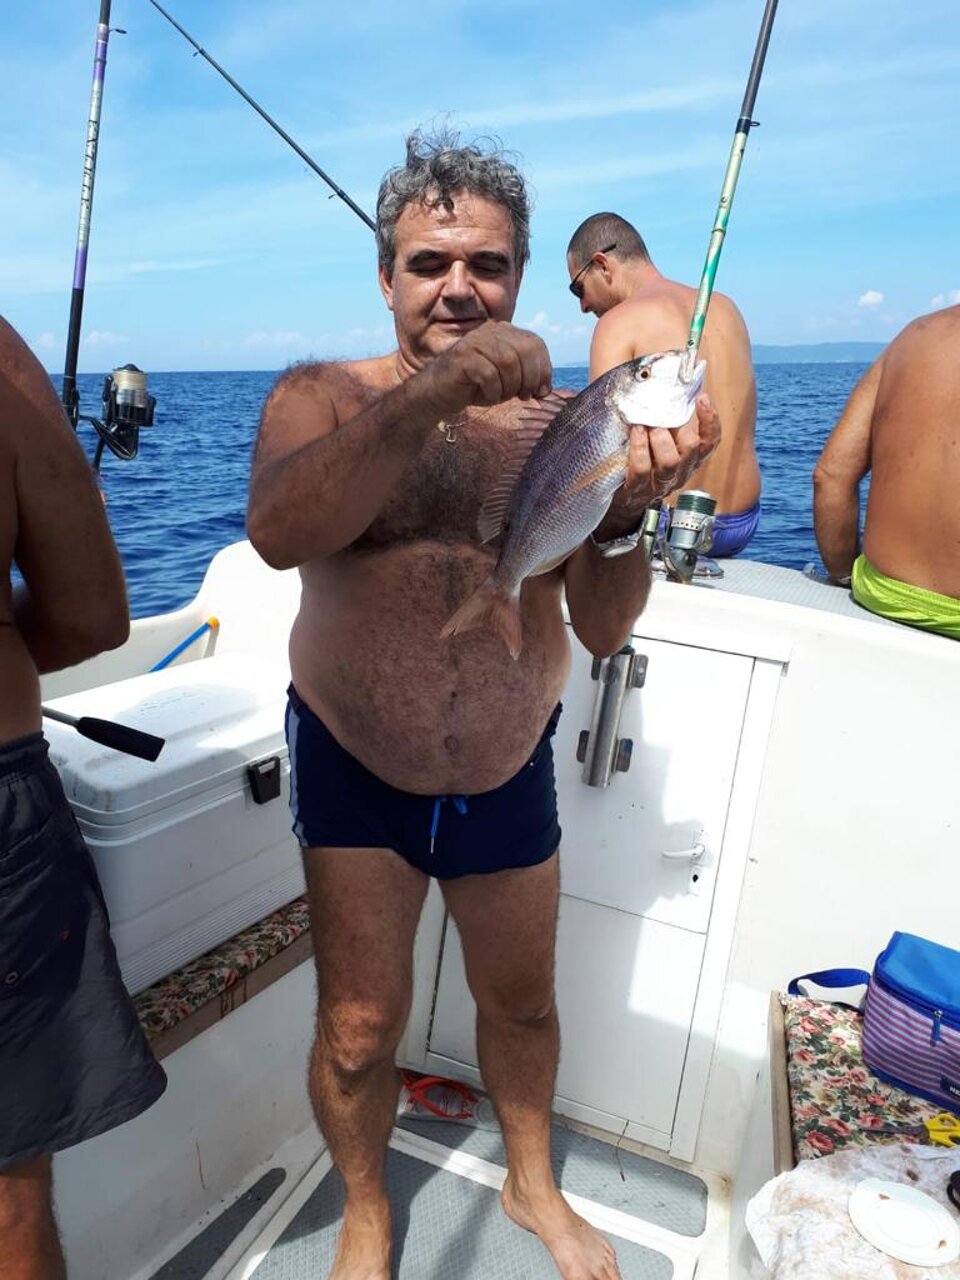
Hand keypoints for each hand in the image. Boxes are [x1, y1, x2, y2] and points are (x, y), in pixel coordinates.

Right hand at [417, 321, 551, 418]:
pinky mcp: (462, 356)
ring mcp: (475, 341)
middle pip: (525, 351)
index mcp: (505, 332)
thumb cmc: (475, 386)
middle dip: (530, 379)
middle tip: (523, 396)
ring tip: (501, 396)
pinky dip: (493, 392)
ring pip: (508, 362)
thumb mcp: (508, 380)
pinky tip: (486, 396)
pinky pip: (489, 375)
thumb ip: (528, 376)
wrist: (438, 392)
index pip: (536, 343)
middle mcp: (490, 330)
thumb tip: (546, 389)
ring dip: (510, 386)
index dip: (544, 369)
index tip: (540, 391)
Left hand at [602, 394, 720, 532]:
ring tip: (645, 425)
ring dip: (658, 438)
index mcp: (689, 459)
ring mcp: (659, 484)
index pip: (710, 442)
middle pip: (691, 449)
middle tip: (660, 416)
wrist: (619, 495)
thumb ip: (665, 416)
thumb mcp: (656, 436)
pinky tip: (635, 432)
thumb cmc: (640, 456)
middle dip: (677, 427)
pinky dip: (639, 447)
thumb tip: (665, 380)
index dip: (711, 421)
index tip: (702, 398)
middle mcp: (679, 473)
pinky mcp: (637, 490)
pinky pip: (642, 469)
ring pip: (670, 462)